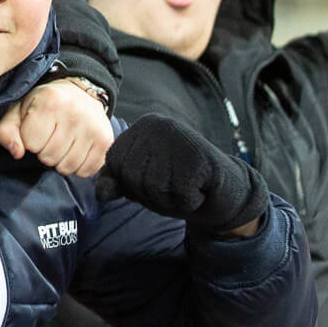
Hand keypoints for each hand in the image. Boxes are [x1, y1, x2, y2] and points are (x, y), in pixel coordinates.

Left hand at [0, 78, 113, 176]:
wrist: (80, 92)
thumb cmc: (44, 104)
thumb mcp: (18, 111)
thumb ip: (6, 131)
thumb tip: (17, 152)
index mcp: (50, 102)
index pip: (31, 143)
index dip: (30, 140)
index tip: (37, 129)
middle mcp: (75, 113)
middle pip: (49, 157)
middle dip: (45, 152)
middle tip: (51, 137)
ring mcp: (93, 128)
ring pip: (67, 167)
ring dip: (61, 161)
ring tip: (63, 143)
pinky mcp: (106, 141)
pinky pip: (86, 171)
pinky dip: (78, 166)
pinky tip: (76, 150)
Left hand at [102, 114, 267, 236]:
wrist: (225, 190)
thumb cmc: (179, 184)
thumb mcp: (142, 183)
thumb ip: (119, 183)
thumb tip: (101, 194)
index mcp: (141, 127)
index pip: (116, 165)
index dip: (133, 184)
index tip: (159, 179)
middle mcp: (158, 125)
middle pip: (133, 177)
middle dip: (152, 194)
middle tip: (176, 184)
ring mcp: (179, 137)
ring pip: (154, 187)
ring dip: (171, 199)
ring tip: (188, 186)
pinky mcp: (198, 156)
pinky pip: (179, 195)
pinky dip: (189, 201)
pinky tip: (200, 189)